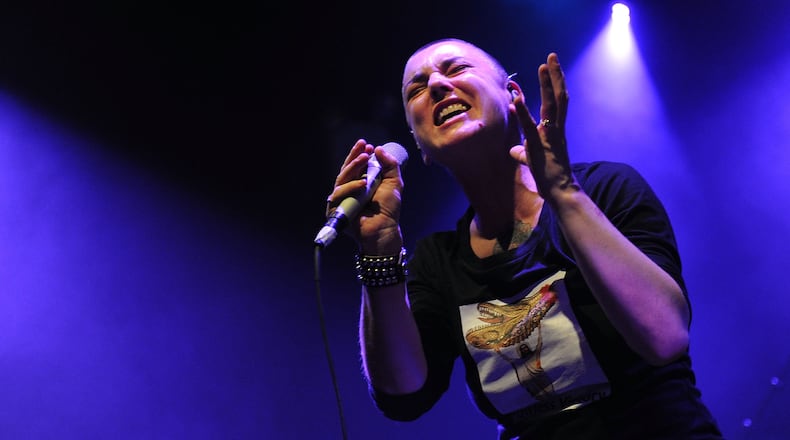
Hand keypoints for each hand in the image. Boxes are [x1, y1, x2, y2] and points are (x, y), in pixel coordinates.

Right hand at [325, 138, 404, 252]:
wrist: (384, 228)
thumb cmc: (388, 209)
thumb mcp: (394, 183)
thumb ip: (390, 165)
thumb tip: (378, 149)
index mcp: (360, 182)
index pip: (356, 166)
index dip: (359, 154)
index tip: (367, 145)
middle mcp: (349, 189)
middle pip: (346, 170)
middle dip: (354, 157)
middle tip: (364, 148)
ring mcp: (341, 199)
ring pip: (341, 179)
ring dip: (353, 168)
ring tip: (365, 159)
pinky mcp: (335, 209)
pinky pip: (339, 194)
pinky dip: (351, 188)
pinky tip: (362, 184)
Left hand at [510, 53, 575, 198]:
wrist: (561, 192)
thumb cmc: (548, 176)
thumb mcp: (532, 160)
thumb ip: (523, 152)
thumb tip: (514, 150)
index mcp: (554, 130)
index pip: (556, 102)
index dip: (553, 84)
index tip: (550, 67)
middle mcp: (556, 129)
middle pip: (558, 96)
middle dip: (555, 76)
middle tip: (552, 56)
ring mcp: (550, 136)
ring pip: (552, 105)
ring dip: (547, 84)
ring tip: (543, 66)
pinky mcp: (539, 146)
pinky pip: (530, 126)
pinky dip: (522, 112)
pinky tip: (515, 99)